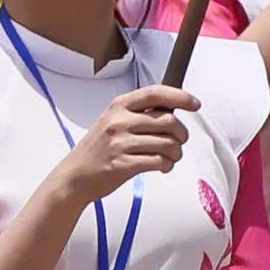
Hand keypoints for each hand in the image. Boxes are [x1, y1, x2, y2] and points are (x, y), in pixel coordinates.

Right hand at [51, 85, 195, 204]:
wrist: (74, 176)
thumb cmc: (97, 149)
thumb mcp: (112, 121)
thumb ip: (138, 114)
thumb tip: (172, 108)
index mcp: (118, 106)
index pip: (155, 93)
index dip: (180, 96)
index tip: (194, 103)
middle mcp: (119, 121)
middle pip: (168, 120)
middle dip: (181, 133)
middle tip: (179, 141)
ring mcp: (120, 143)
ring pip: (167, 143)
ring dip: (176, 153)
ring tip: (170, 157)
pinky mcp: (123, 164)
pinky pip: (159, 161)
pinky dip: (167, 165)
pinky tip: (162, 166)